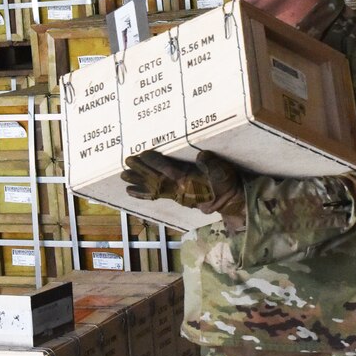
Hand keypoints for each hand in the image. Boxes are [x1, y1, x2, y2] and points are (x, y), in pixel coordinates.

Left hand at [121, 150, 247, 232]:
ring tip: (123, 176)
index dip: (155, 162)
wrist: (231, 202)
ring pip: (154, 188)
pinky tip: (131, 191)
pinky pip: (156, 195)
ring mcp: (177, 195)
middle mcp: (179, 190)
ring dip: (138, 182)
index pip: (168, 171)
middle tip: (126, 163)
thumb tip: (201, 156)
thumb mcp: (223, 172)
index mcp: (189, 182)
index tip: (143, 154)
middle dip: (141, 171)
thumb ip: (211, 164)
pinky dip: (142, 193)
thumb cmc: (227, 185)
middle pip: (156, 180)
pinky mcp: (177, 197)